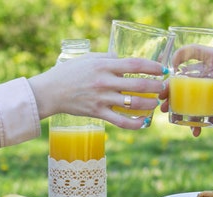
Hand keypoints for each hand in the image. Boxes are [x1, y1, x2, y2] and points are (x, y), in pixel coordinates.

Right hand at [28, 53, 166, 129]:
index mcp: (104, 66)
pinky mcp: (98, 113)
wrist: (50, 92)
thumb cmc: (68, 73)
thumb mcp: (88, 59)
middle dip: (155, 87)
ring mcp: (102, 99)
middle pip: (138, 85)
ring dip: (149, 104)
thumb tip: (123, 58)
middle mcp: (105, 82)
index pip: (134, 64)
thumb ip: (107, 57)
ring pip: (133, 104)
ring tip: (154, 103)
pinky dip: (135, 124)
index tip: (162, 69)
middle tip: (162, 88)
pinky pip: (121, 121)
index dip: (152, 67)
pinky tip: (144, 123)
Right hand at [159, 53, 212, 136]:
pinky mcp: (211, 103)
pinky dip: (193, 119)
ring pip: (186, 93)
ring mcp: (209, 88)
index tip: (169, 69)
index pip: (193, 51)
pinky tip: (194, 130)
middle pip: (184, 75)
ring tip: (167, 112)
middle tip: (161, 96)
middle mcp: (210, 72)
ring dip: (175, 102)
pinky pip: (196, 109)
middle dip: (171, 86)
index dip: (178, 57)